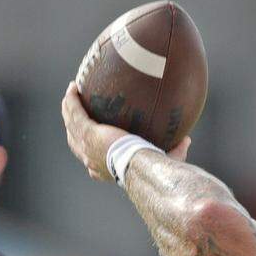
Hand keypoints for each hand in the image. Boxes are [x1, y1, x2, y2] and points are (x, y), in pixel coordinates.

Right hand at [60, 81, 190, 181]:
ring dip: (68, 109)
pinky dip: (72, 100)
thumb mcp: (163, 160)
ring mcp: (85, 146)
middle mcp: (89, 159)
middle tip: (75, 112)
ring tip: (70, 94)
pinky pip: (74, 112)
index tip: (90, 137)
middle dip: (73, 126)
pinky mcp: (87, 132)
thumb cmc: (152, 169)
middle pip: (74, 140)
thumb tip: (186, 140)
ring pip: (71, 124)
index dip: (87, 147)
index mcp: (102, 169)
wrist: (141, 167)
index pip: (90, 158)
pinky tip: (73, 86)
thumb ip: (173, 151)